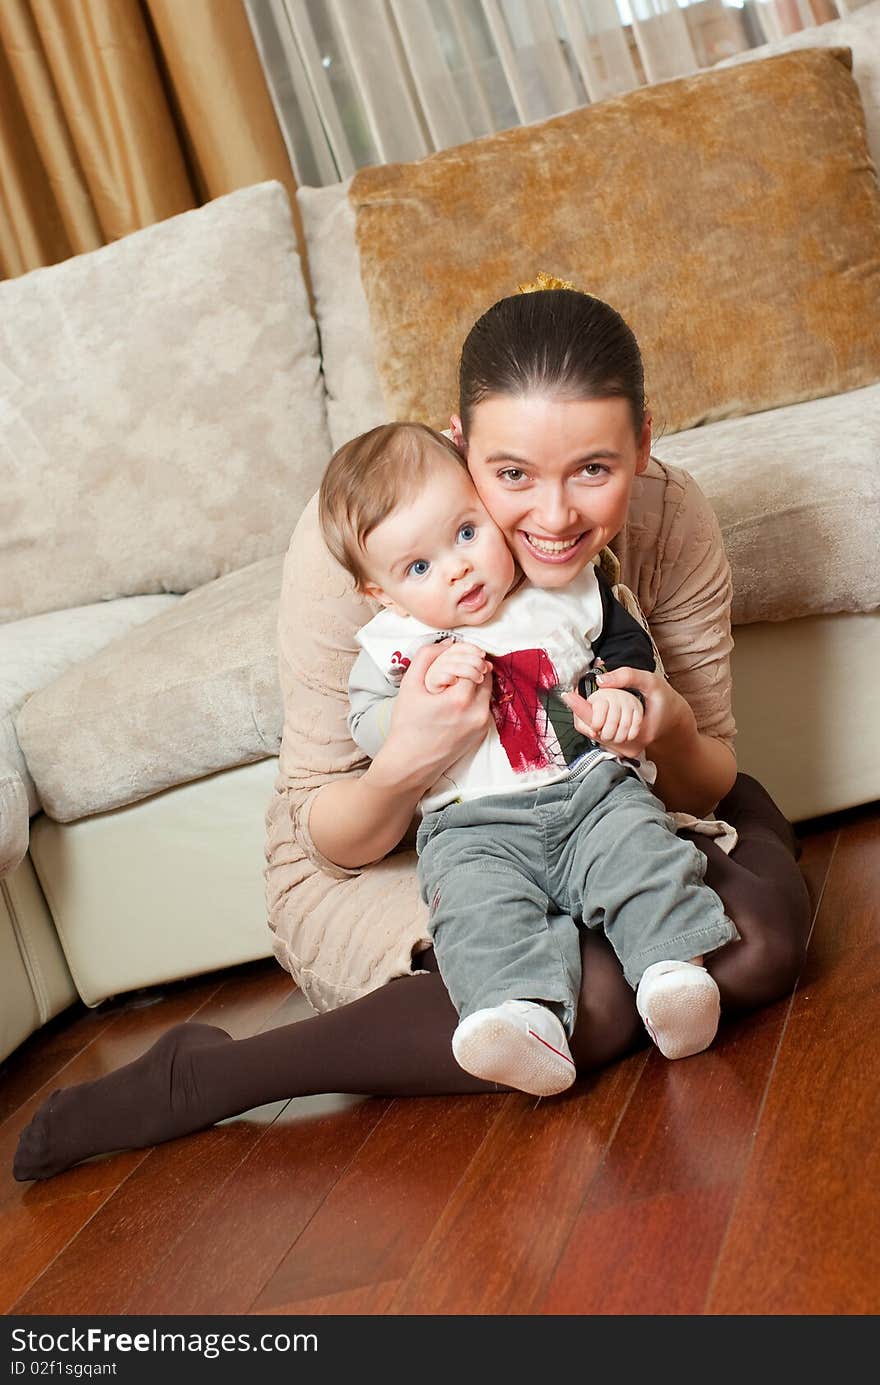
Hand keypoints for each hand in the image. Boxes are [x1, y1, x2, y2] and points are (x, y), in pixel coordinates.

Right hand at [377, 638, 492, 789]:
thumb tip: (448, 642)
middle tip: (453, 666)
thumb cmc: (407, 726)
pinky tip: (455, 699)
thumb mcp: (410, 685)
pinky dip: (474, 697)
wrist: (410, 764)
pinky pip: (484, 704)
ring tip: (453, 683)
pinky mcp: (483, 732)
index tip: (452, 655)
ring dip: (474, 680)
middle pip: (485, 674)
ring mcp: (483, 724)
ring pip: (487, 689)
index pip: (474, 662)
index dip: (463, 655)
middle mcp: (478, 712)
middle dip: (471, 666)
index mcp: (460, 699)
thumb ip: (427, 656)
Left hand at [562, 666, 693, 758]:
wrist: (677, 720)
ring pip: (594, 734)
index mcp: (637, 732)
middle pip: (592, 731)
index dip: (581, 708)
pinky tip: (596, 711)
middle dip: (583, 712)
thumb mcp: (651, 681)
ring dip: (587, 718)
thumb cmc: (666, 700)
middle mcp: (630, 746)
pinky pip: (600, 735)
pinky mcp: (621, 749)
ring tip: (584, 701)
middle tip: (574, 694)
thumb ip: (627, 677)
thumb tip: (600, 680)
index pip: (599, 723)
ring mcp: (625, 749)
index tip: (568, 694)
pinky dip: (595, 723)